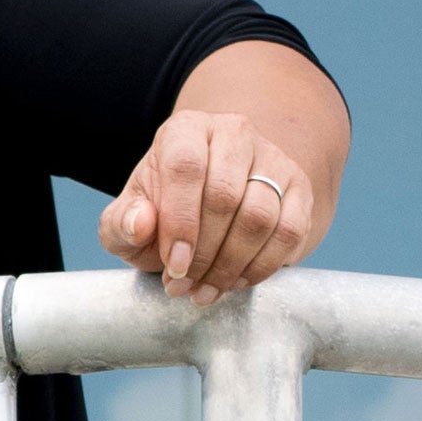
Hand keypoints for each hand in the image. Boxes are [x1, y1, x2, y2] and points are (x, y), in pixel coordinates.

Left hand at [101, 109, 319, 297]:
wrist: (214, 203)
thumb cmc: (165, 210)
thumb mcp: (130, 218)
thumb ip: (122, 222)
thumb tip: (140, 223)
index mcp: (186, 130)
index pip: (185, 167)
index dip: (179, 222)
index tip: (173, 266)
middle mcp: (233, 133)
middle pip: (224, 196)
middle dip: (203, 253)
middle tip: (184, 285)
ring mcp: (272, 158)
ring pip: (259, 216)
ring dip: (231, 265)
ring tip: (206, 290)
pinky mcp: (300, 187)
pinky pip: (290, 231)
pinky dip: (262, 266)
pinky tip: (236, 281)